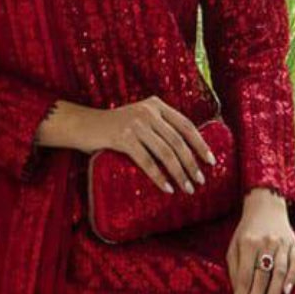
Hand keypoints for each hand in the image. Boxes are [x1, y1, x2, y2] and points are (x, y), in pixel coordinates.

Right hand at [71, 95, 216, 193]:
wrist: (83, 125)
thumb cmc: (113, 127)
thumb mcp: (139, 119)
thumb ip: (159, 127)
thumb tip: (186, 150)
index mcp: (156, 105)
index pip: (186, 125)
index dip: (200, 144)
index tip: (211, 161)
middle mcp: (148, 112)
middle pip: (178, 141)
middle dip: (192, 163)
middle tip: (200, 180)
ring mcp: (135, 124)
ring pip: (165, 153)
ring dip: (179, 173)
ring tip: (187, 188)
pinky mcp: (122, 138)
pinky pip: (147, 161)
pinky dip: (159, 177)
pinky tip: (167, 188)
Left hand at [226, 187, 294, 293]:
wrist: (267, 206)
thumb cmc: (246, 231)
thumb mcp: (234, 246)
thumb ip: (235, 270)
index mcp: (247, 244)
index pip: (243, 280)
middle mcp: (266, 244)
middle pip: (260, 281)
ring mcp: (283, 245)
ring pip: (278, 275)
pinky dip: (292, 278)